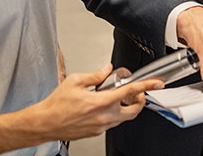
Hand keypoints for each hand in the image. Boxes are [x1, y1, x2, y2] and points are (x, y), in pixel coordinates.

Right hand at [37, 63, 162, 140]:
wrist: (45, 123)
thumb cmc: (56, 105)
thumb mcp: (76, 81)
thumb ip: (95, 75)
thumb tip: (106, 69)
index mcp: (101, 102)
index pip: (130, 92)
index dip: (146, 86)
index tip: (157, 83)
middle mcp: (104, 117)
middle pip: (134, 110)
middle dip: (140, 100)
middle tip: (137, 92)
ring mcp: (101, 127)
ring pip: (123, 118)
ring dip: (126, 107)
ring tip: (116, 97)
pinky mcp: (97, 132)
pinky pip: (112, 123)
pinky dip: (114, 113)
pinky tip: (104, 106)